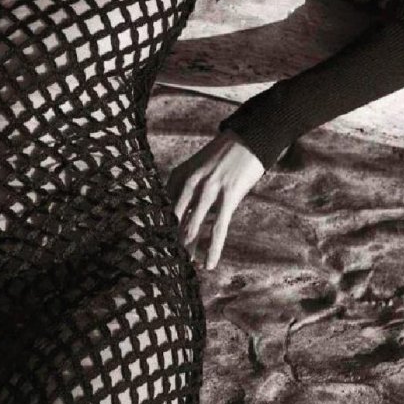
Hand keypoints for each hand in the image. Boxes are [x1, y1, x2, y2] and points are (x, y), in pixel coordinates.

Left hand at [166, 131, 264, 269]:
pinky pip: (218, 229)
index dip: (158, 226)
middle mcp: (191, 182)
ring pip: (193, 226)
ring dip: (188, 248)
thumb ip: (186, 186)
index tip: (153, 243)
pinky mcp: (228, 197)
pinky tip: (208, 264)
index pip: (163, 206)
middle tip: (163, 259)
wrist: (250, 137)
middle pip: (174, 218)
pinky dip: (212, 249)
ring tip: (184, 265)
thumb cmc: (224, 154)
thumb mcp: (198, 165)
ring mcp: (210, 189)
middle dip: (168, 239)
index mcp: (180, 174)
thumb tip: (177, 211)